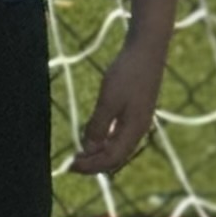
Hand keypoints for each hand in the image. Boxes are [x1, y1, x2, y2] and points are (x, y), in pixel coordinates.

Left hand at [71, 39, 165, 174]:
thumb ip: (98, 126)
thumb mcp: (108, 101)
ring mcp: (138, 120)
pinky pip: (119, 135)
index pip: (111, 159)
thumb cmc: (127, 74)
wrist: (146, 50)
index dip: (90, 166)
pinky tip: (94, 137)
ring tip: (80, 154)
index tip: (69, 166)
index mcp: (134, 130)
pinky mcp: (136, 111)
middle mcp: (139, 130)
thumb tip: (88, 149)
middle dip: (93, 163)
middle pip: (116, 157)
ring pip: (118, 146)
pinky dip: (105, 140)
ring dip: (98, 153)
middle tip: (71, 164)